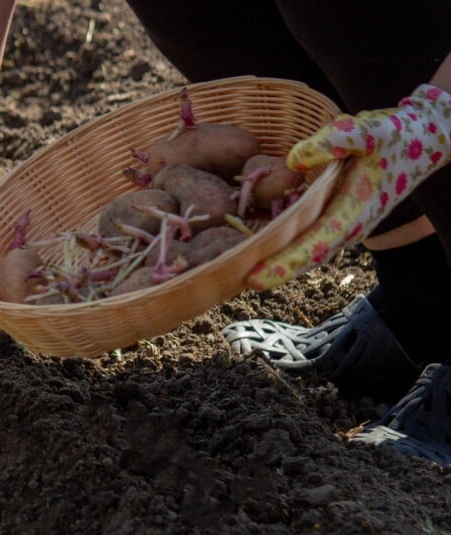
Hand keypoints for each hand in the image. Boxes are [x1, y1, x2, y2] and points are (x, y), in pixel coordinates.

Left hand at [247, 84, 450, 289]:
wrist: (424, 141)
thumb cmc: (394, 135)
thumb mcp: (370, 128)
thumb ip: (336, 140)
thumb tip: (295, 160)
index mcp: (355, 210)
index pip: (314, 244)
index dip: (283, 264)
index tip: (253, 278)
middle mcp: (350, 227)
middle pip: (305, 258)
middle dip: (270, 274)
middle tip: (230, 285)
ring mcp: (346, 228)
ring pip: (307, 254)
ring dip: (275, 266)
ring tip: (236, 276)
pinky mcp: (341, 222)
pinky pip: (309, 242)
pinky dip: (285, 252)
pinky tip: (258, 254)